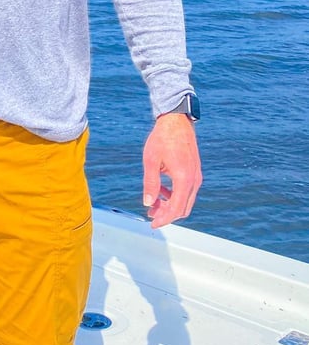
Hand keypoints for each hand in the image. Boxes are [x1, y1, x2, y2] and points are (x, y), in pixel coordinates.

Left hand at [142, 112, 201, 228]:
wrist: (176, 121)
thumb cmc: (162, 138)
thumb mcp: (151, 161)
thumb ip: (150, 184)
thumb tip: (147, 203)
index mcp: (184, 179)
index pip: (176, 209)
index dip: (164, 219)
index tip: (153, 224)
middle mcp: (194, 180)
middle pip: (183, 208)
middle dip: (167, 214)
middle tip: (151, 214)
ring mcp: (196, 176)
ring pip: (185, 200)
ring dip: (170, 205)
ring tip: (154, 202)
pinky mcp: (195, 171)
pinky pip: (187, 191)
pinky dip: (175, 195)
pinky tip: (162, 190)